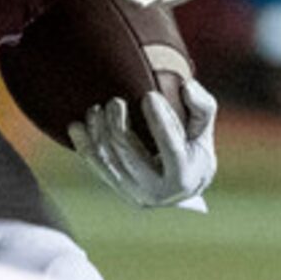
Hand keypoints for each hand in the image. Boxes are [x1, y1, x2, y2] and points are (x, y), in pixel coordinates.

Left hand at [68, 79, 217, 209]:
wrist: (180, 186)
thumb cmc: (194, 149)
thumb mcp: (204, 130)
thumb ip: (202, 106)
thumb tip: (186, 86)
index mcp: (184, 177)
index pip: (170, 147)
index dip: (160, 120)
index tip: (149, 94)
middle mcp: (157, 191)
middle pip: (128, 152)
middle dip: (117, 123)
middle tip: (115, 101)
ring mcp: (134, 193)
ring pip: (108, 158)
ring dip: (98, 130)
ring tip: (96, 107)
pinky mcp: (118, 190)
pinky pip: (96, 166)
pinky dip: (83, 145)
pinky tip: (75, 125)